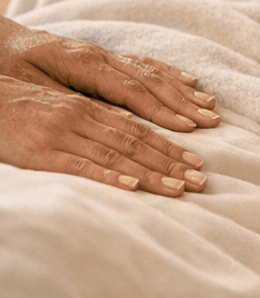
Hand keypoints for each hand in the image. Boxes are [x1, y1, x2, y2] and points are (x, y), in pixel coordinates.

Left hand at [0, 17, 219, 132]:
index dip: (162, 111)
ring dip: (184, 92)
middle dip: (184, 105)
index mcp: (84, 64)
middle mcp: (101, 56)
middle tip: (212, 123)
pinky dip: (170, 74)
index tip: (188, 129)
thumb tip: (112, 120)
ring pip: (153, 73)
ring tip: (211, 108)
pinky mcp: (105, 56)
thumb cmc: (8, 70)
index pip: (133, 91)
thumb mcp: (33, 91)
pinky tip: (189, 82)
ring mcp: (105, 54)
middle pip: (152, 83)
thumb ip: (73, 103)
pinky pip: (144, 64)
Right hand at [0, 75, 208, 195]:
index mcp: (90, 108)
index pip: (140, 129)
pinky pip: (81, 165)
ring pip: (117, 154)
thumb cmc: (19, 109)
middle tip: (202, 181)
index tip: (198, 163)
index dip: (171, 146)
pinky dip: (109, 175)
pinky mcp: (41, 152)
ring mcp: (63, 134)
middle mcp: (83, 117)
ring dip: (151, 174)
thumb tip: (130, 134)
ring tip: (179, 189)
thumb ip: (96, 119)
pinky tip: (132, 186)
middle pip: (137, 142)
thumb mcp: (62, 108)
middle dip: (173, 163)